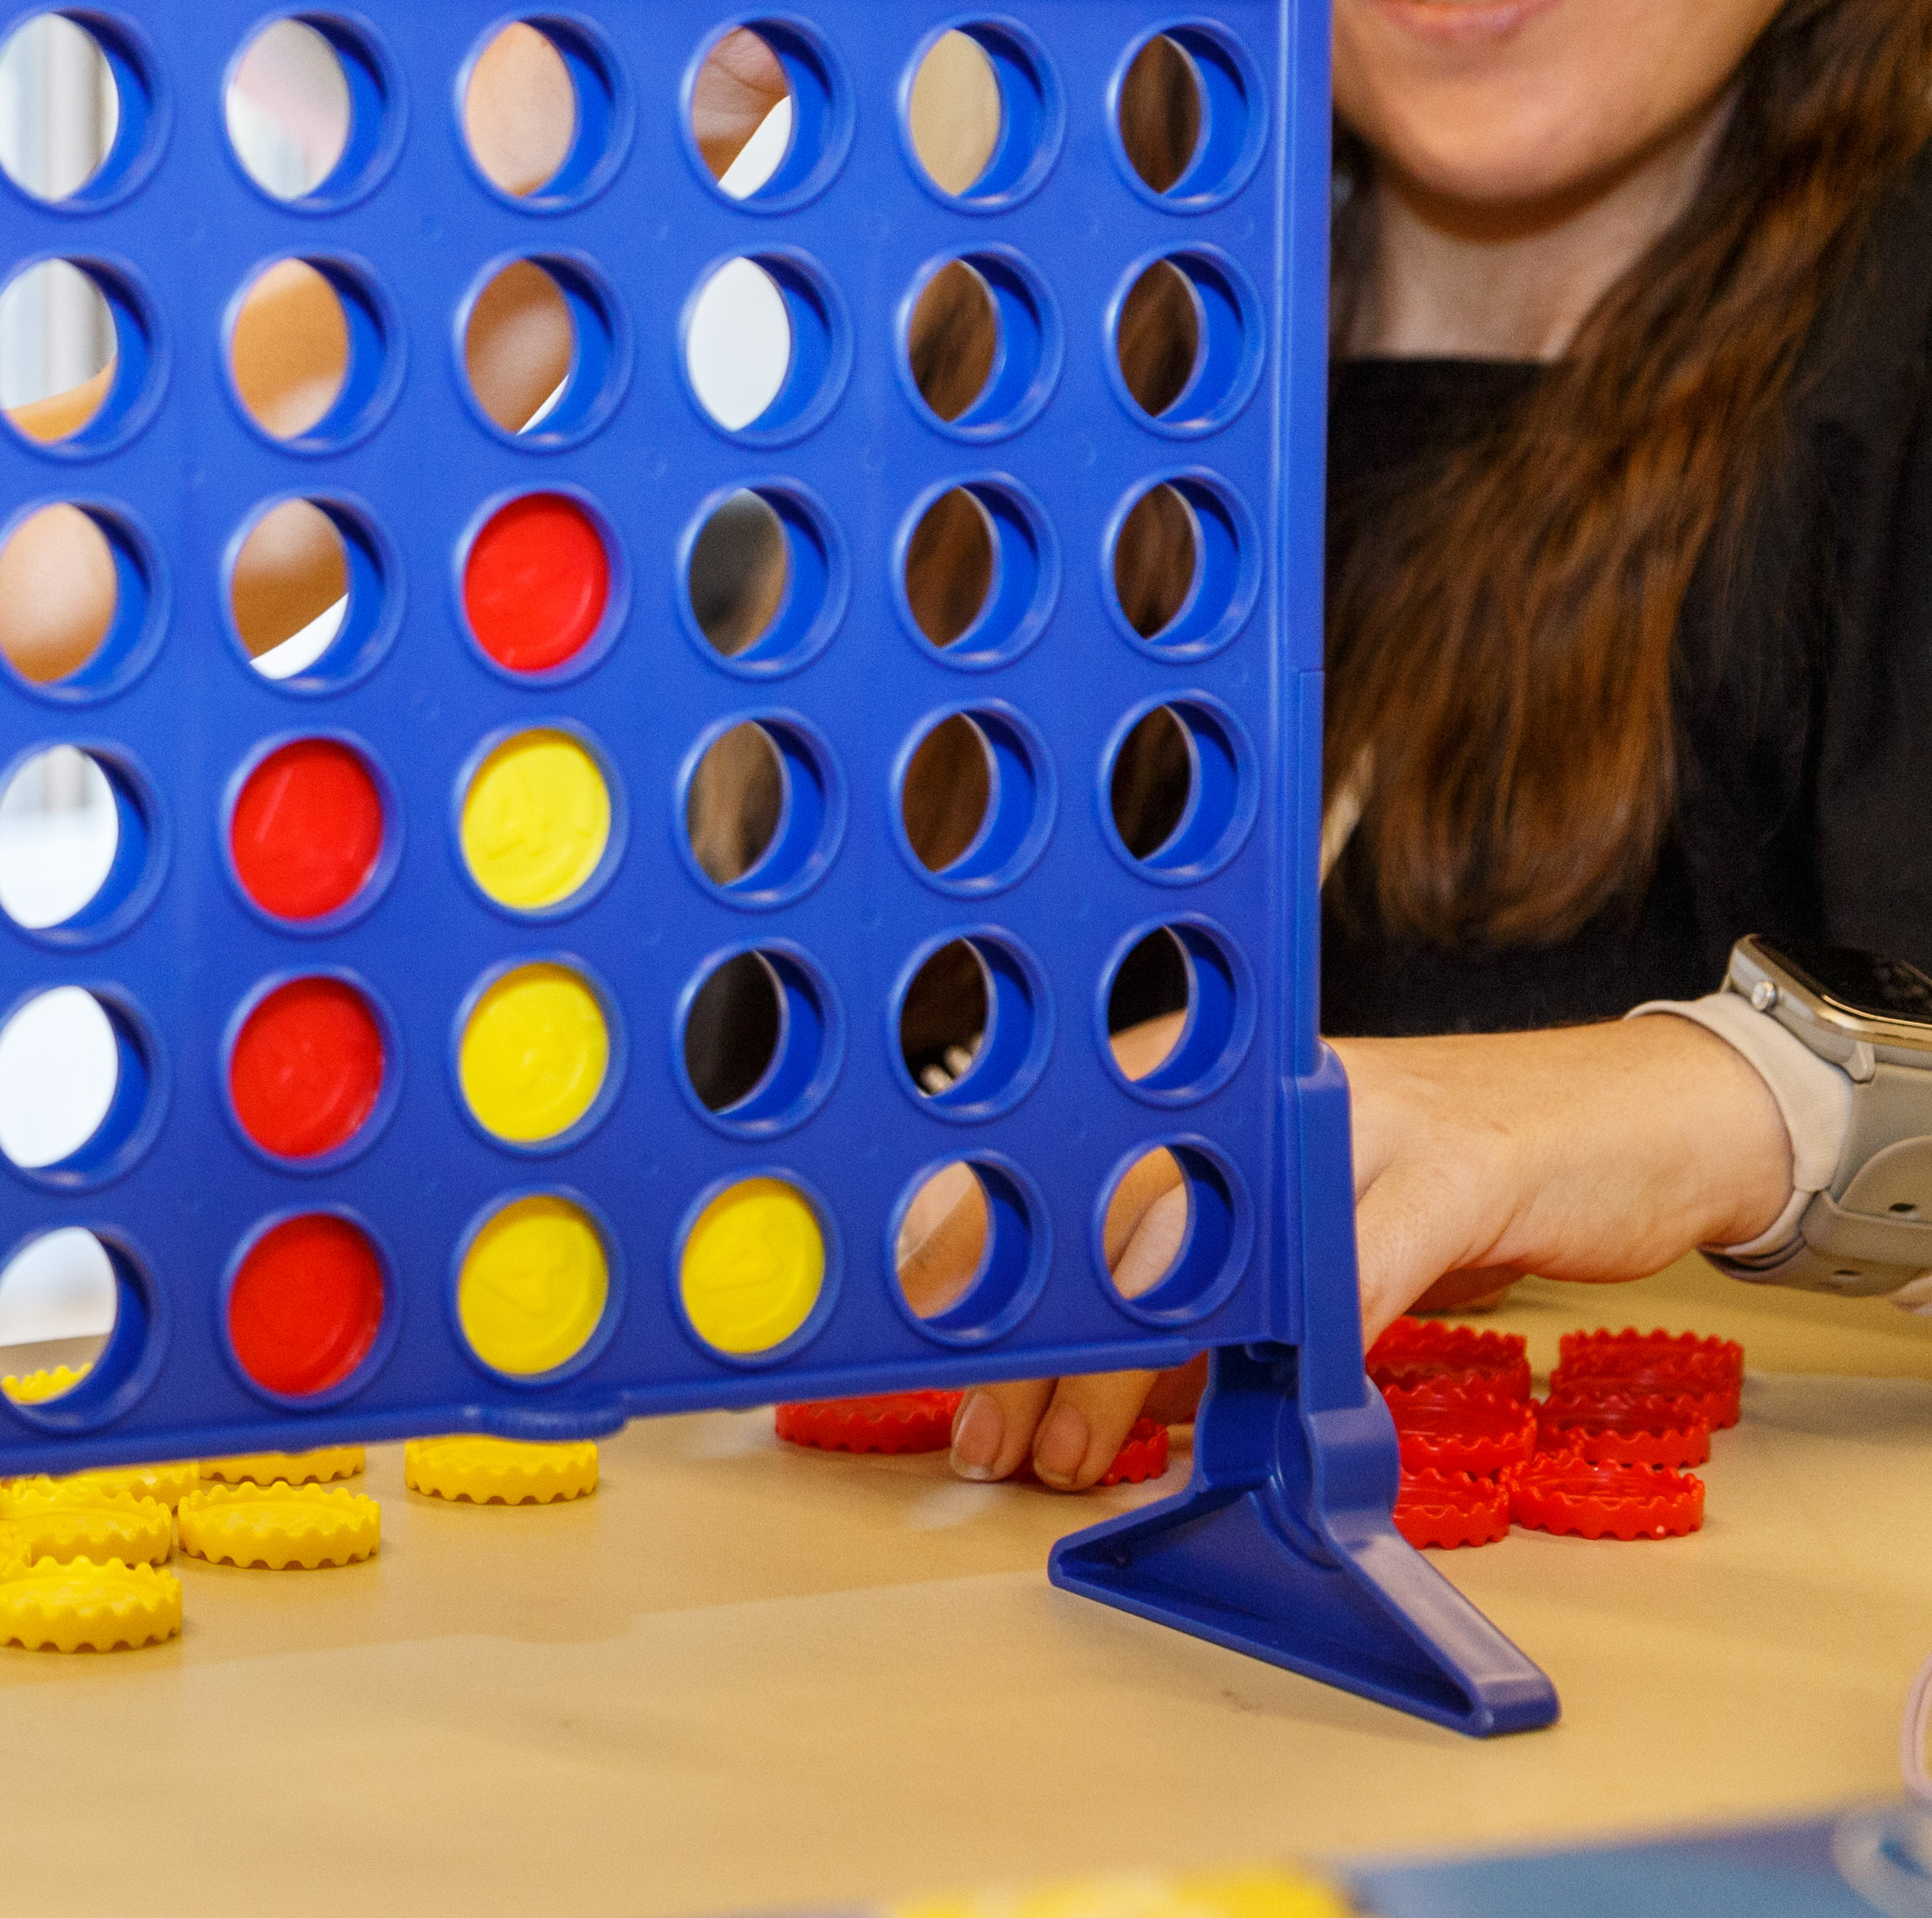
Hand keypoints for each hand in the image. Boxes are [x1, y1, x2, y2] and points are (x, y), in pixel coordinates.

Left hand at [935, 1016, 1798, 1486]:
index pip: (1034, 1162)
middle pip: (1095, 1208)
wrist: (1625, 1120)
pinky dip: (1303, 1348)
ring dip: (1128, 1362)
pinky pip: (1360, 1267)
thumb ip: (1181, 1291)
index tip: (905, 1350)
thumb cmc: (1431, 1180)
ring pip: (1206, 1242)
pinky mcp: (1456, 1168)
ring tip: (1072, 1450)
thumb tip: (1065, 1385)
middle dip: (1022, 1333)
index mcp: (1191, 1081)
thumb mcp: (1280, 1229)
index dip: (956, 1259)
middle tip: (979, 1435)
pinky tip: (1264, 1419)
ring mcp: (1352, 1118)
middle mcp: (1250, 1083)